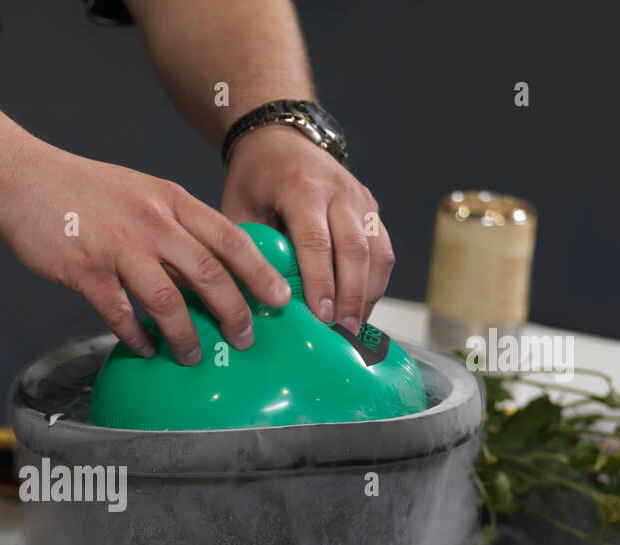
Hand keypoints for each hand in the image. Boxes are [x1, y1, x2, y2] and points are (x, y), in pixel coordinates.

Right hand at [0, 142, 291, 363]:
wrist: (21, 178)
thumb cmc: (82, 191)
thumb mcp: (140, 194)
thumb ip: (174, 225)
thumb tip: (207, 268)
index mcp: (170, 200)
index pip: (230, 239)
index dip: (260, 273)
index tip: (281, 300)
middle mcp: (151, 221)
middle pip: (209, 274)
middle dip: (234, 314)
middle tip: (245, 341)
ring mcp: (117, 246)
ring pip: (168, 300)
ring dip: (185, 336)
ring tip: (193, 356)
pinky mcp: (84, 270)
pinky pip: (120, 314)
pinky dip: (136, 337)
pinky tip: (145, 349)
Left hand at [220, 123, 394, 332]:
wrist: (280, 136)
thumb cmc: (254, 178)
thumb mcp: (237, 207)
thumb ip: (247, 249)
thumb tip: (252, 300)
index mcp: (301, 188)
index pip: (316, 242)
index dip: (321, 283)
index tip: (321, 318)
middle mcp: (339, 190)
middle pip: (354, 249)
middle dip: (350, 296)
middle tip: (343, 333)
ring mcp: (360, 197)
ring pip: (377, 251)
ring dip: (368, 293)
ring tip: (355, 328)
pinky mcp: (371, 207)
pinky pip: (382, 248)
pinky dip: (375, 281)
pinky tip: (361, 308)